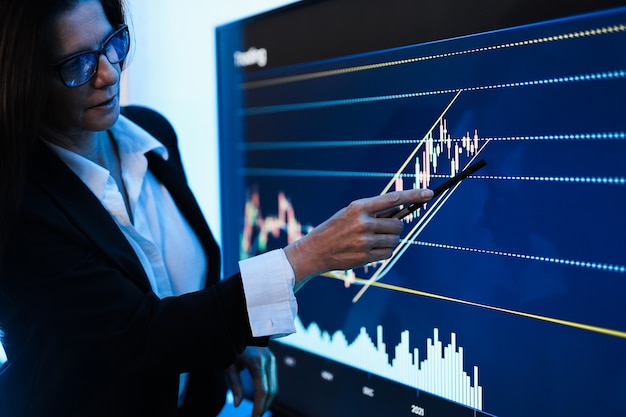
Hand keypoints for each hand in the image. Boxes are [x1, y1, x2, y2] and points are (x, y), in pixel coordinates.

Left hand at [225, 346, 276, 416]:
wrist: (240, 330)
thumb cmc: (232, 347)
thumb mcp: (229, 366)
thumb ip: (234, 385)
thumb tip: (238, 404)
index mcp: (256, 362)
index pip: (262, 390)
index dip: (259, 406)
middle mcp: (267, 360)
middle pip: (271, 390)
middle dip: (264, 406)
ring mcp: (271, 359)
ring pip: (274, 386)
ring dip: (267, 400)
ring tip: (258, 411)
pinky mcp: (272, 360)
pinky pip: (273, 380)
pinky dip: (269, 392)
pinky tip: (261, 400)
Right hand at [284, 188, 432, 288]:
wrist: (315, 250)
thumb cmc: (335, 229)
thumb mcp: (350, 213)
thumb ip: (373, 211)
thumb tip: (400, 210)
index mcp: (359, 207)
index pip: (393, 198)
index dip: (413, 195)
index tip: (429, 193)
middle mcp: (363, 222)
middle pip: (397, 225)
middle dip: (395, 227)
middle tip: (383, 229)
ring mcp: (365, 241)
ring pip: (394, 240)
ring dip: (390, 241)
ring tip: (373, 240)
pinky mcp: (365, 256)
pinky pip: (388, 253)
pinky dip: (385, 252)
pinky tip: (371, 250)